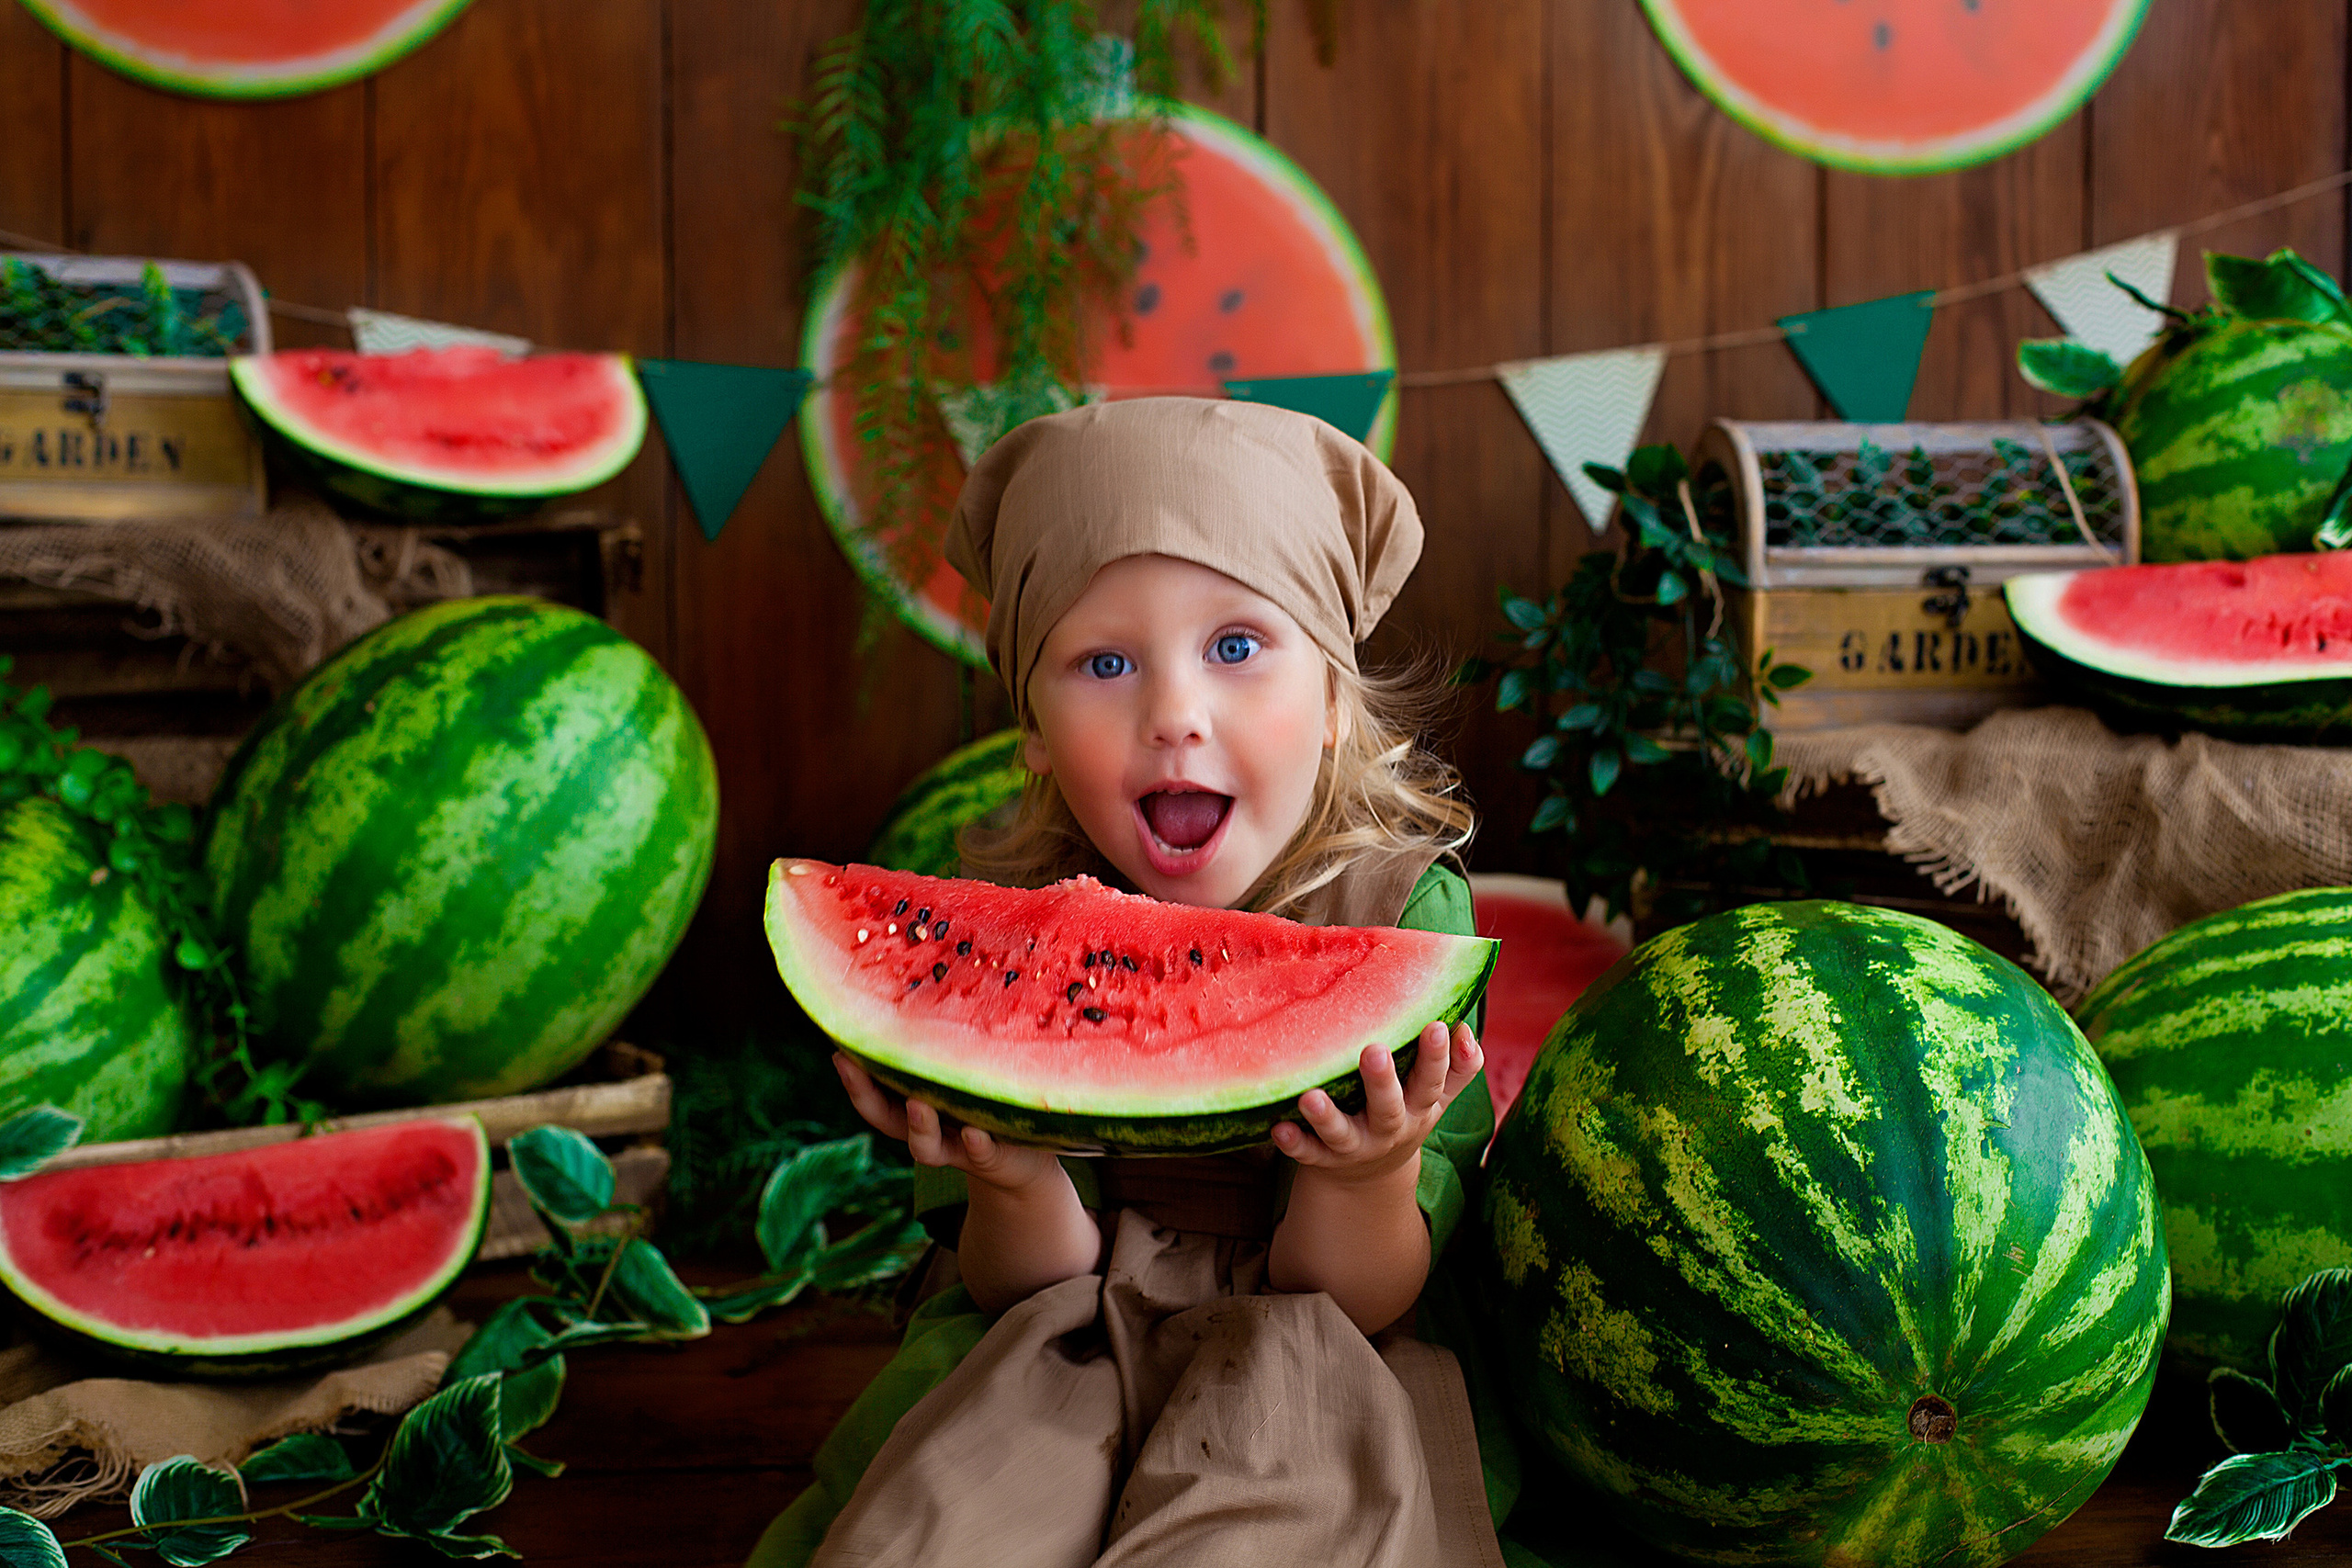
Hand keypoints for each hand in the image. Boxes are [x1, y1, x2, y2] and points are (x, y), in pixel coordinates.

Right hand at [833, 1053, 1062, 1194]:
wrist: (1025, 1155)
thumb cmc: (985, 1098)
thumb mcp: (963, 1066)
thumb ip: (942, 1043)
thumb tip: (922, 980)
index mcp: (911, 1104)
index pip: (872, 1089)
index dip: (852, 1073)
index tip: (837, 1046)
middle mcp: (926, 1127)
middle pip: (883, 1117)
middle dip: (863, 1092)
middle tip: (848, 1063)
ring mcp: (955, 1146)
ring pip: (925, 1146)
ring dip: (920, 1125)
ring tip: (918, 1103)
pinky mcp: (990, 1158)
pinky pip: (980, 1154)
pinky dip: (975, 1144)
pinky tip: (975, 1131)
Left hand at [1271, 1023, 1482, 1184]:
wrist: (1371, 1179)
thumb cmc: (1404, 1114)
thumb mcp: (1436, 1098)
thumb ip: (1458, 1067)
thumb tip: (1464, 1029)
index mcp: (1418, 1108)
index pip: (1432, 1082)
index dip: (1437, 1057)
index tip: (1436, 1026)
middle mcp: (1388, 1129)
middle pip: (1388, 1108)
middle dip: (1382, 1082)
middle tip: (1374, 1051)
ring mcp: (1355, 1147)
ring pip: (1342, 1134)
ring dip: (1326, 1117)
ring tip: (1309, 1097)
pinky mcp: (1323, 1159)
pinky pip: (1308, 1153)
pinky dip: (1294, 1143)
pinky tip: (1278, 1128)